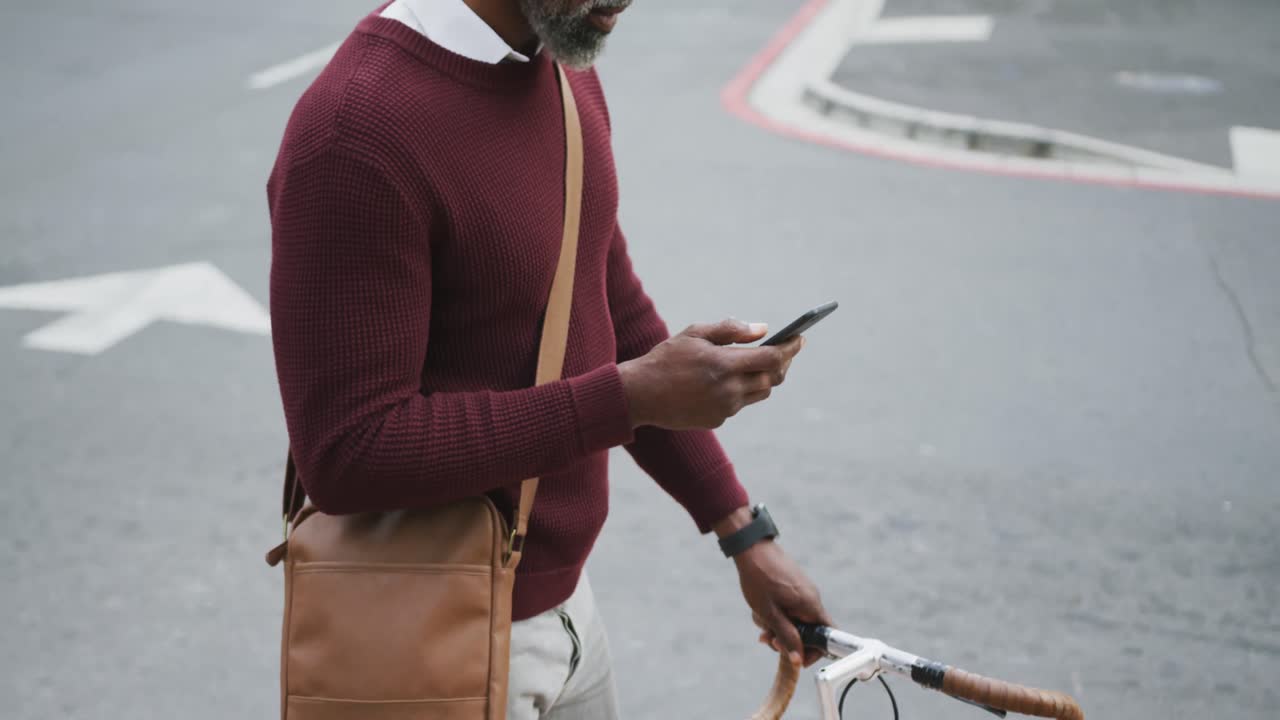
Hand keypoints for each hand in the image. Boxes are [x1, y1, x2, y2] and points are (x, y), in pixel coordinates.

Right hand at [617, 319, 803, 429]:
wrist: (640, 395)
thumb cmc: (666, 358)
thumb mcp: (695, 334)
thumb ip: (731, 330)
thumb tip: (763, 330)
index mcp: (724, 364)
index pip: (772, 358)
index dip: (790, 348)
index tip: (800, 338)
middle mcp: (729, 390)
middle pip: (772, 379)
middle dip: (783, 363)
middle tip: (785, 350)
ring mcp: (724, 408)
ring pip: (760, 393)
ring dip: (765, 378)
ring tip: (760, 364)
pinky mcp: (717, 420)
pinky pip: (740, 404)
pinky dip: (741, 390)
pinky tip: (729, 380)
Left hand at [735, 539, 832, 666]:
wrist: (751, 547)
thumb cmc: (759, 578)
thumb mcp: (769, 613)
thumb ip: (786, 636)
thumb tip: (798, 659)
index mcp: (810, 605)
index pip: (828, 636)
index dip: (815, 651)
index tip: (796, 657)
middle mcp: (812, 598)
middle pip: (809, 631)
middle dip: (788, 639)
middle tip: (767, 638)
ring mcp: (803, 591)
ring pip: (796, 620)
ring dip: (778, 626)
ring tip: (759, 619)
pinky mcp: (794, 587)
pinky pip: (791, 608)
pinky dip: (777, 614)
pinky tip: (761, 610)